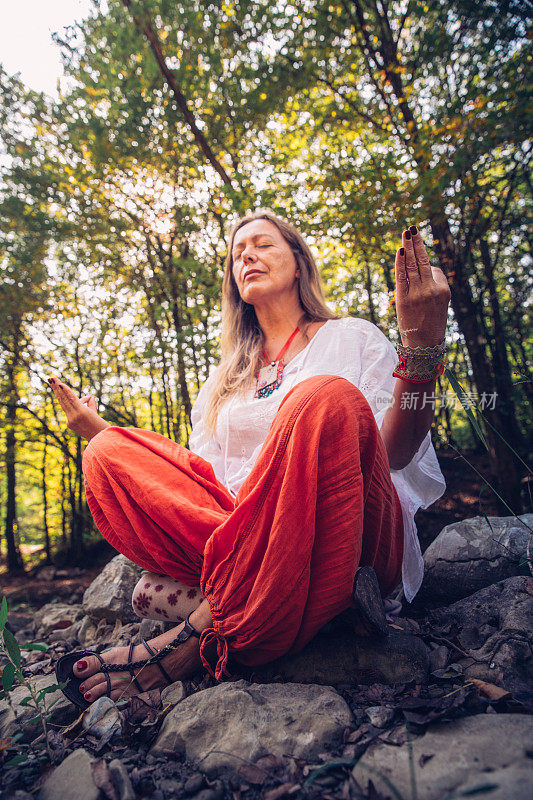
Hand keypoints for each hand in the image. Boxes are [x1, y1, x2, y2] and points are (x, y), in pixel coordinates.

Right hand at [48, 376, 109, 440]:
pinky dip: (66, 392)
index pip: (66, 405)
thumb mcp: (93, 416)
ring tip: (52, 377)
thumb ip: (91, 406)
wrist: (106, 439)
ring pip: (65, 399)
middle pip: (61, 401)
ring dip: (58, 387)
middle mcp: (70, 420)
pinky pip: (72, 400)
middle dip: (56, 389)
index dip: (63, 395)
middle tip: (50, 378)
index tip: (59, 386)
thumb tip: (90, 397)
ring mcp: (74, 417)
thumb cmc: (101, 431)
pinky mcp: (80, 413)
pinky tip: (62, 384)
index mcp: (71, 422)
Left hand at [394, 225, 450, 347]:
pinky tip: (400, 251)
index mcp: (444, 290)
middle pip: (424, 261)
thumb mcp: (439, 304)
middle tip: (412, 228)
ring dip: (409, 247)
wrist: (423, 346)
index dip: (426, 267)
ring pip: (413, 266)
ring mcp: (418, 294)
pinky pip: (402, 277)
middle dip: (417, 243)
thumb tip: (422, 268)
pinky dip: (401, 263)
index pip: (433, 270)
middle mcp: (432, 290)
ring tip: (406, 233)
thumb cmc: (430, 324)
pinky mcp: (404, 299)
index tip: (420, 263)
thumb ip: (432, 286)